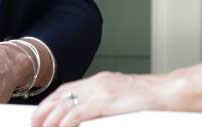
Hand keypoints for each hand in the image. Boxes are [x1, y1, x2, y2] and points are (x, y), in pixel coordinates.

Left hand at [31, 72, 168, 126]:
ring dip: (50, 119)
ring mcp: (101, 91)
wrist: (167, 91)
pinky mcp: (106, 102)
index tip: (41, 113)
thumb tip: (92, 112)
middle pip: (62, 95)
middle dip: (44, 110)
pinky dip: (65, 122)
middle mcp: (97, 83)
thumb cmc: (150, 97)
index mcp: (101, 80)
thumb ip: (106, 101)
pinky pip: (78, 113)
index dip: (52, 101)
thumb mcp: (123, 96)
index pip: (68, 89)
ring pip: (66, 104)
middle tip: (34, 123)